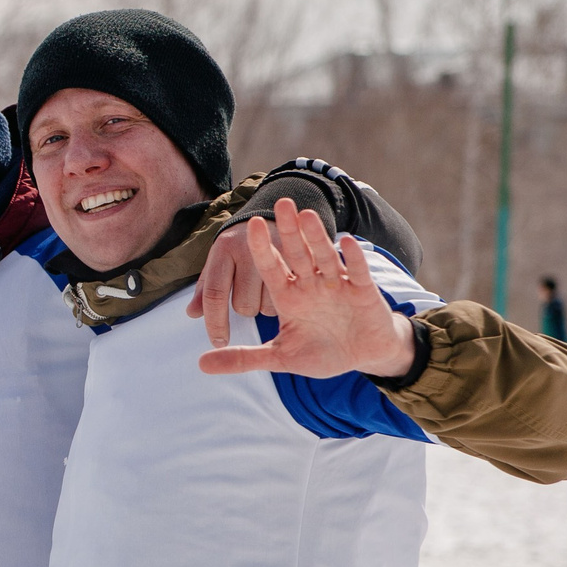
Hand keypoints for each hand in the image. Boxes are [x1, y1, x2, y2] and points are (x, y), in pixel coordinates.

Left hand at [186, 220, 278, 347]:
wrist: (265, 220)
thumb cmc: (237, 247)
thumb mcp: (217, 262)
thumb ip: (205, 289)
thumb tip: (192, 313)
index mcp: (223, 252)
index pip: (214, 294)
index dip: (215, 322)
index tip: (217, 340)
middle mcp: (248, 252)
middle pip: (243, 305)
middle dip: (242, 307)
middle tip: (246, 291)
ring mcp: (274, 255)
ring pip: (265, 307)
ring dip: (262, 306)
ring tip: (263, 287)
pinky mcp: (296, 259)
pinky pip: (286, 299)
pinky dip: (281, 302)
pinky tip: (280, 288)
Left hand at [196, 197, 416, 380]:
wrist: (364, 355)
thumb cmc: (322, 352)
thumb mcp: (280, 357)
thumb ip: (244, 358)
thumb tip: (202, 364)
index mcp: (288, 296)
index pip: (271, 267)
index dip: (262, 248)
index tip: (250, 226)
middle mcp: (311, 285)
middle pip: (297, 253)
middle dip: (289, 230)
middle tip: (280, 202)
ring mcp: (337, 285)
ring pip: (324, 256)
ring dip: (316, 237)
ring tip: (306, 214)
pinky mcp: (363, 291)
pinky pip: (356, 271)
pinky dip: (351, 258)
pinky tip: (345, 241)